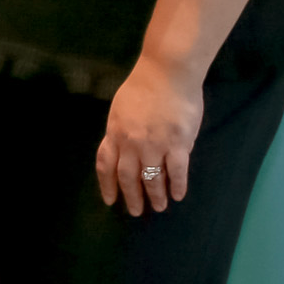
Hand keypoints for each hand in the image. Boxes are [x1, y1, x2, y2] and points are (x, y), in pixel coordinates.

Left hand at [96, 56, 207, 213]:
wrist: (167, 71)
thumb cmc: (144, 85)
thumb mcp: (121, 109)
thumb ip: (122, 131)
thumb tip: (125, 150)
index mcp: (115, 132)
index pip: (106, 164)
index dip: (107, 185)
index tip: (110, 200)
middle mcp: (131, 143)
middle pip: (128, 177)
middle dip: (131, 197)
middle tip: (136, 211)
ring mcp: (154, 145)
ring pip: (152, 179)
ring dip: (155, 196)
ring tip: (159, 207)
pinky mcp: (177, 143)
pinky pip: (176, 172)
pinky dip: (177, 186)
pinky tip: (178, 195)